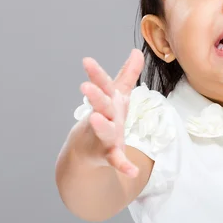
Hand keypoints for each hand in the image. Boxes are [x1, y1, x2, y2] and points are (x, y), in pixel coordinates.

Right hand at [79, 49, 144, 176]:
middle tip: (85, 86)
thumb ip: (127, 74)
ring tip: (95, 118)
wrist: (87, 150)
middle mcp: (104, 118)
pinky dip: (124, 166)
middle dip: (95, 96)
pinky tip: (133, 171)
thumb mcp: (119, 95)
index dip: (96, 74)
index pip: (102, 86)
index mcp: (108, 102)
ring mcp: (105, 137)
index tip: (86, 61)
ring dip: (101, 125)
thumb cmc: (106, 117)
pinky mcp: (109, 155)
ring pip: (104, 131)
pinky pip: (117, 161)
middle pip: (101, 106)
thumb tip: (137, 51)